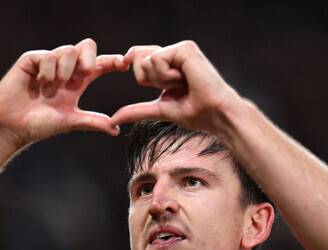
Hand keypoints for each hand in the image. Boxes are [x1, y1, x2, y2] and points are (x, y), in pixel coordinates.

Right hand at [0, 38, 126, 146]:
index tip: (123, 64)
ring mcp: (47, 64)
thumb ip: (93, 122)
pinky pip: (47, 55)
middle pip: (86, 47)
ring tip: (54, 85)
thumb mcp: (70, 121)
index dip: (111, 61)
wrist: (13, 127)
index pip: (98, 65)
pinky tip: (42, 82)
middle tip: (86, 72)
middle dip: (89, 57)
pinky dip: (48, 69)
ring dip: (65, 68)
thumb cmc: (40, 125)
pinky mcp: (31, 60)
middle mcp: (64, 70)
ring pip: (67, 50)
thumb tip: (116, 129)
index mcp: (76, 82)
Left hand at [110, 40, 240, 132]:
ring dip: (161, 81)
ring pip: (146, 60)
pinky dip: (166, 76)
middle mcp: (174, 53)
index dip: (134, 68)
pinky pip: (156, 59)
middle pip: (137, 57)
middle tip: (174, 88)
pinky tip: (185, 79)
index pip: (139, 59)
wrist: (215, 115)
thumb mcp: (159, 110)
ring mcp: (180, 49)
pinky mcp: (185, 48)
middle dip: (149, 79)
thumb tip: (112, 122)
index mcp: (169, 64)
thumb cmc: (195, 113)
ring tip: (183, 84)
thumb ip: (136, 111)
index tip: (137, 76)